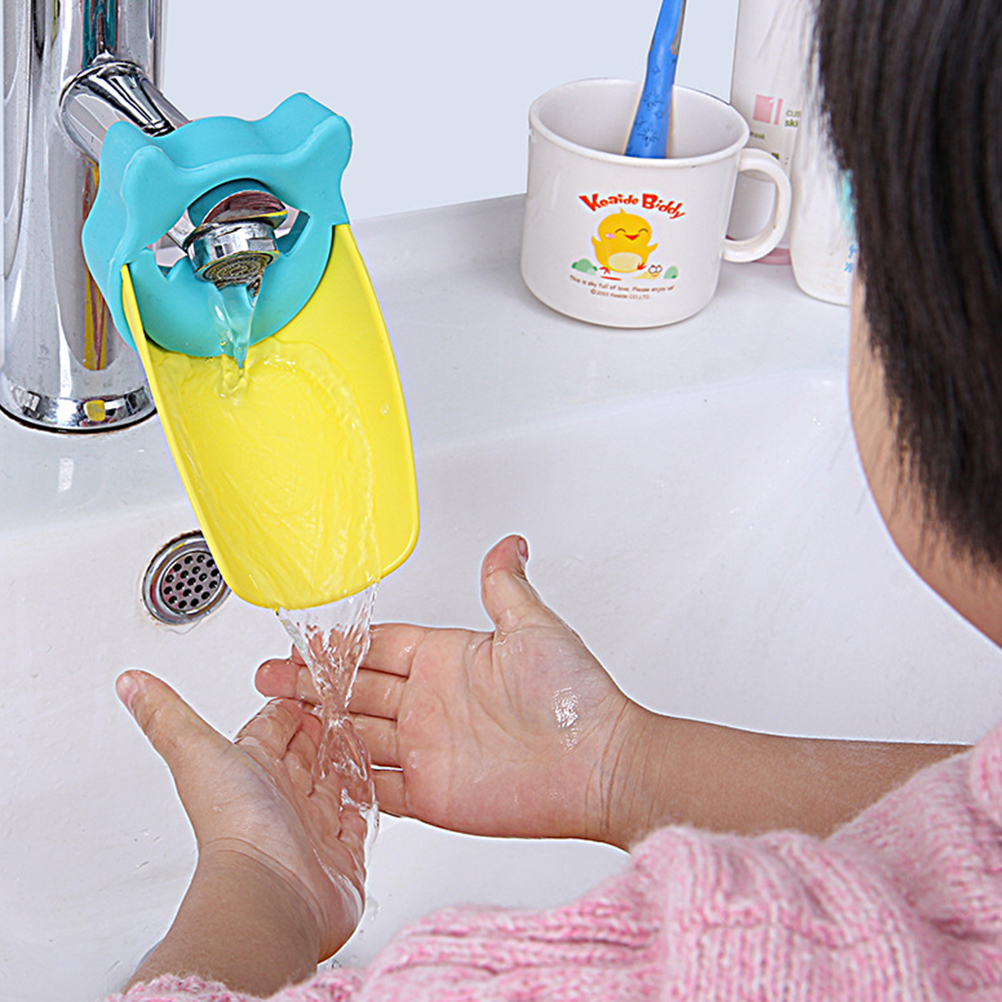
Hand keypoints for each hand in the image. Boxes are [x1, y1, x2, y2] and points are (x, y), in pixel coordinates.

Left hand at [116, 672, 367, 961]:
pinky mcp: (343, 856)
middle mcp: (280, 800)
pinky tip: (370, 788)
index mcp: (251, 771)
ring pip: (331, 785)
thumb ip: (166, 715)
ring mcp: (312, 829)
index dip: (284, 710)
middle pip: (302, 757)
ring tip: (358, 738)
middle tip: (335, 706)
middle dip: (318, 731)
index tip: (298, 685)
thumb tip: (129, 684)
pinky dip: (363, 803)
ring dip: (342, 762)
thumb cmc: (235, 825)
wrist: (272, 894)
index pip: (270, 731)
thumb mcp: (196, 751)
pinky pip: (357, 820)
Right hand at [257, 535, 647, 845]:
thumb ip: (505, 587)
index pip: (380, 647)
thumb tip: (509, 544)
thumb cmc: (575, 697)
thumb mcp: (534, 627)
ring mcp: (429, 748)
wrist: (598, 766)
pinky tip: (315, 768)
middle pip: (358, 689)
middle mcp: (433, 702)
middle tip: (271, 676)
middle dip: (313, 682)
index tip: (304, 640)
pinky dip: (346, 777)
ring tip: (277, 718)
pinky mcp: (432, 793)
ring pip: (359, 734)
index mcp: (448, 660)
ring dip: (320, 726)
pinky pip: (376, 787)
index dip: (341, 645)